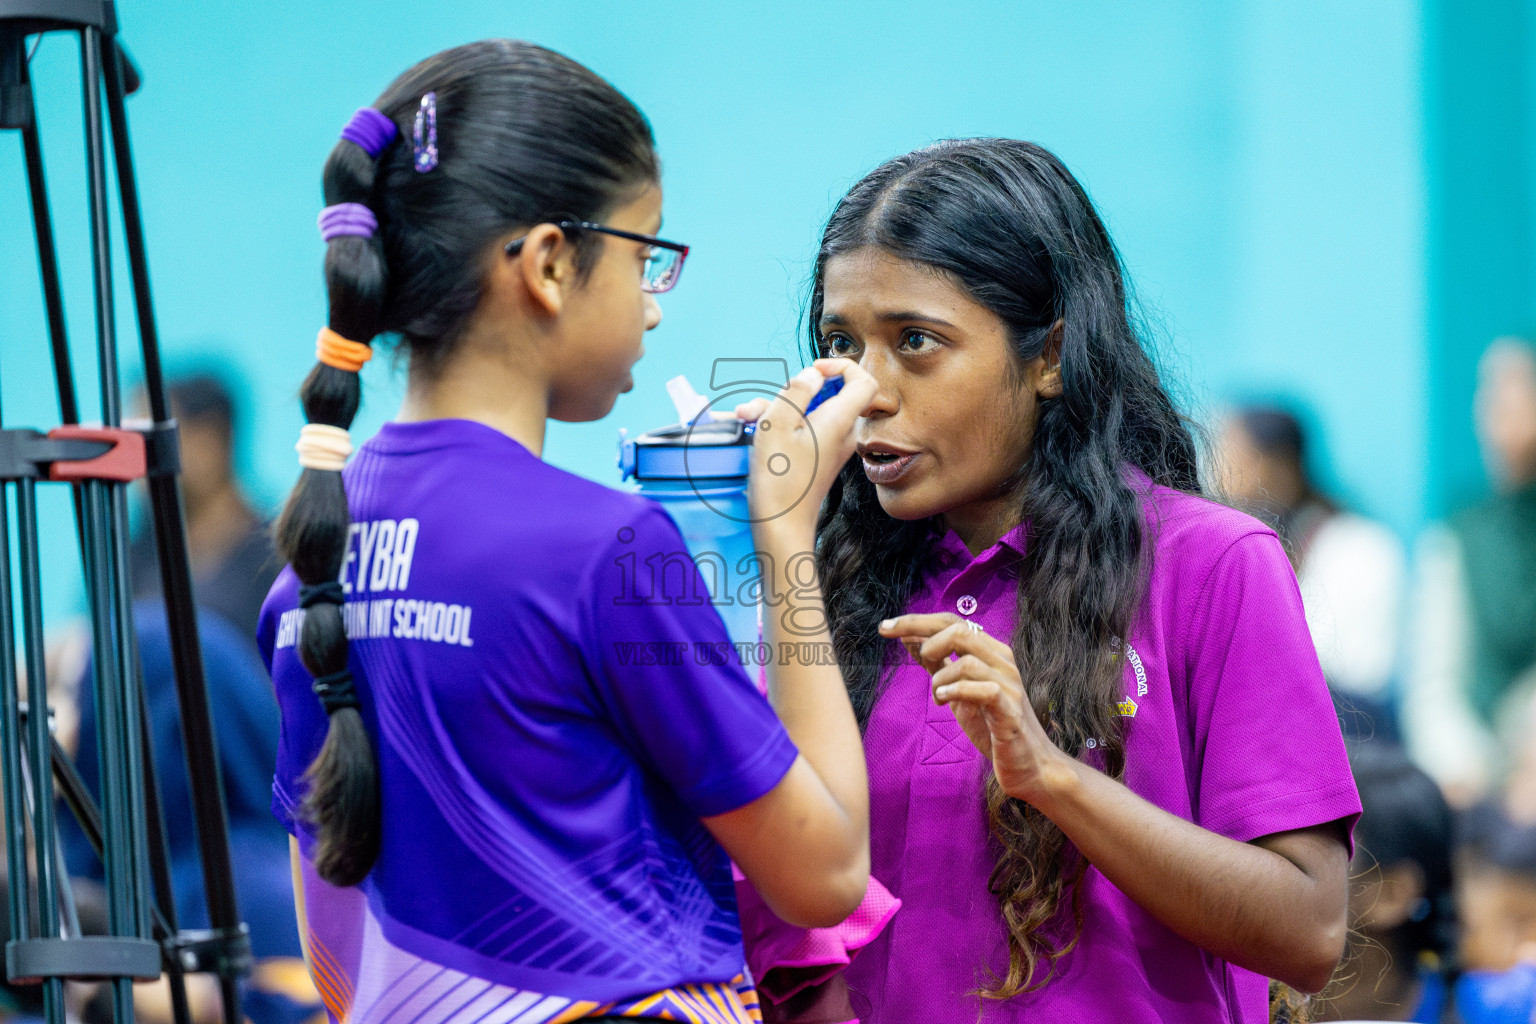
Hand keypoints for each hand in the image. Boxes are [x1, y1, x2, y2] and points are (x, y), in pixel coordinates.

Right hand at [732, 358, 876, 540]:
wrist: (781, 526)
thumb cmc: (778, 478)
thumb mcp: (778, 422)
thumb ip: (797, 390)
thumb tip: (813, 374)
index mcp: (840, 421)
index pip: (863, 380)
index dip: (841, 366)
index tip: (814, 369)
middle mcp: (841, 433)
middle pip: (829, 395)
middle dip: (792, 391)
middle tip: (763, 401)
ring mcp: (830, 448)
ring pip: (809, 412)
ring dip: (777, 409)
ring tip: (746, 418)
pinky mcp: (817, 459)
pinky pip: (803, 431)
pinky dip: (780, 426)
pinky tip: (752, 432)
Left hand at [879, 612, 1075, 805]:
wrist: (1029, 765)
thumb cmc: (992, 727)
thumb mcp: (957, 692)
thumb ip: (938, 665)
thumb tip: (910, 639)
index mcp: (990, 653)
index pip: (952, 622)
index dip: (916, 621)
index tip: (884, 628)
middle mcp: (1002, 662)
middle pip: (959, 629)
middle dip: (921, 634)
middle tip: (908, 654)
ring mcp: (1008, 685)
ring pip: (968, 659)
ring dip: (940, 677)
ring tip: (937, 695)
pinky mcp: (1010, 712)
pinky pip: (984, 690)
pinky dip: (957, 691)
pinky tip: (944, 701)